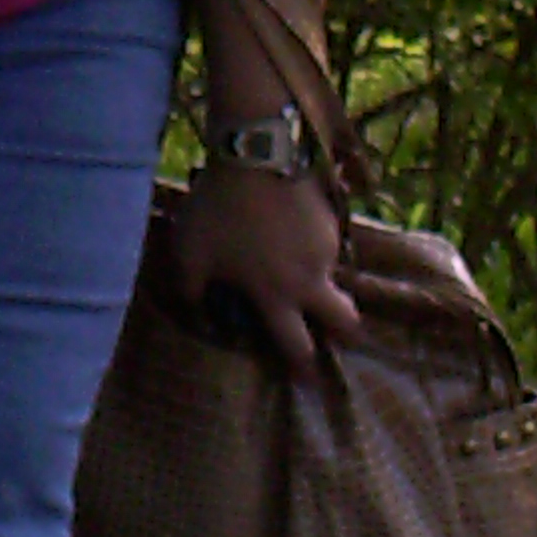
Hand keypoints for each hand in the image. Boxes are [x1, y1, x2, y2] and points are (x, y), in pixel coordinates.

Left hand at [172, 164, 360, 374]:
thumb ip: (191, 290)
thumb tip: (197, 314)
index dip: (304, 370)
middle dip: (346, 335)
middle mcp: (310, 278)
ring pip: (334, 275)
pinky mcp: (332, 216)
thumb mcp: (189, 252)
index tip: (309, 384)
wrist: (256, 151)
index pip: (297, 346)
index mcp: (277, 295)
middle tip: (337, 335)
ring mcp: (326, 246)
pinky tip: (291, 222)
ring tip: (293, 258)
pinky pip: (326, 239)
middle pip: (347, 321)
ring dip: (321, 277)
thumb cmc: (219, 209)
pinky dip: (313, 241)